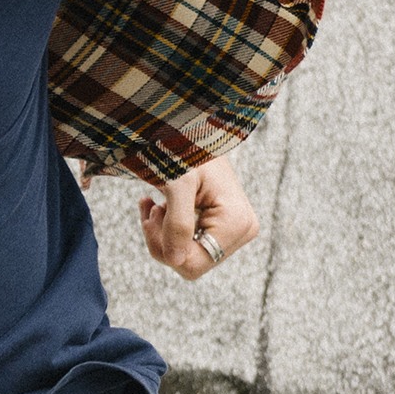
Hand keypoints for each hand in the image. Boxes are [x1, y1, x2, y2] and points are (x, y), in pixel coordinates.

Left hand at [137, 155, 258, 278]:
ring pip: (187, 256)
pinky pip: (190, 245)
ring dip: (164, 233)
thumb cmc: (184, 150)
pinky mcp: (225, 227)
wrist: (191, 129)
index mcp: (237, 223)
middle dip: (164, 240)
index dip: (165, 248)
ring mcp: (236, 230)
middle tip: (152, 209)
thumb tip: (175, 261)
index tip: (151, 215)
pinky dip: (168, 229)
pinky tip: (160, 206)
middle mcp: (243, 230)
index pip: (192, 264)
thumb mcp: (178, 184)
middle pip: (190, 263)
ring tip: (156, 204)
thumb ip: (177, 223)